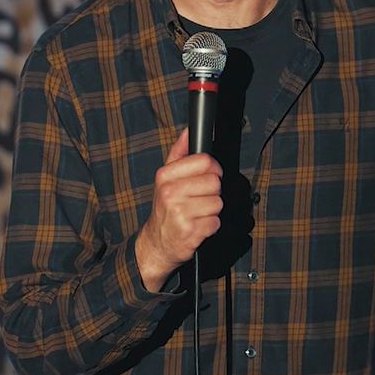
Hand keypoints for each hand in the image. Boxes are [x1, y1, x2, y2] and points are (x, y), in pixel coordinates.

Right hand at [134, 128, 222, 291]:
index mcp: (165, 176)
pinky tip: (197, 226)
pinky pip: (215, 222)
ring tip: (197, 213)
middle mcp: (170, 193)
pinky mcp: (190, 231)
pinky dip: (210, 226)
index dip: (212, 169)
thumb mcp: (165, 179)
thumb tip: (188, 130)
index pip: (205, 161)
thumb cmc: (165, 209)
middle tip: (198, 199)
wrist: (156, 243)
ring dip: (211, 210)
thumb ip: (178, 153)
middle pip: (215, 182)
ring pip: (217, 202)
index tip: (206, 177)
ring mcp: (180, 213)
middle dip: (212, 192)